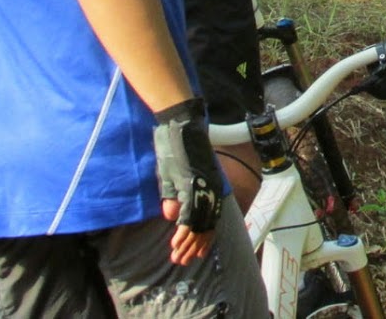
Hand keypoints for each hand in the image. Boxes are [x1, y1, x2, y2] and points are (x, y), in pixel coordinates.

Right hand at [152, 98, 221, 261]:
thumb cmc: (175, 146)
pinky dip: (184, 231)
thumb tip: (174, 217)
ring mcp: (202, 186)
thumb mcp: (174, 175)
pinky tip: (177, 242)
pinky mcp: (191, 184)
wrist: (178, 124)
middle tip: (184, 261)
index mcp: (209, 185)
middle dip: (195, 245)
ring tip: (178, 258)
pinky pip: (190, 214)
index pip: (210, 218)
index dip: (204, 237)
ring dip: (188, 243)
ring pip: (199, 223)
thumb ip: (175, 196)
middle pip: (206, 224)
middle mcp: (210, 188)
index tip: (196, 253)